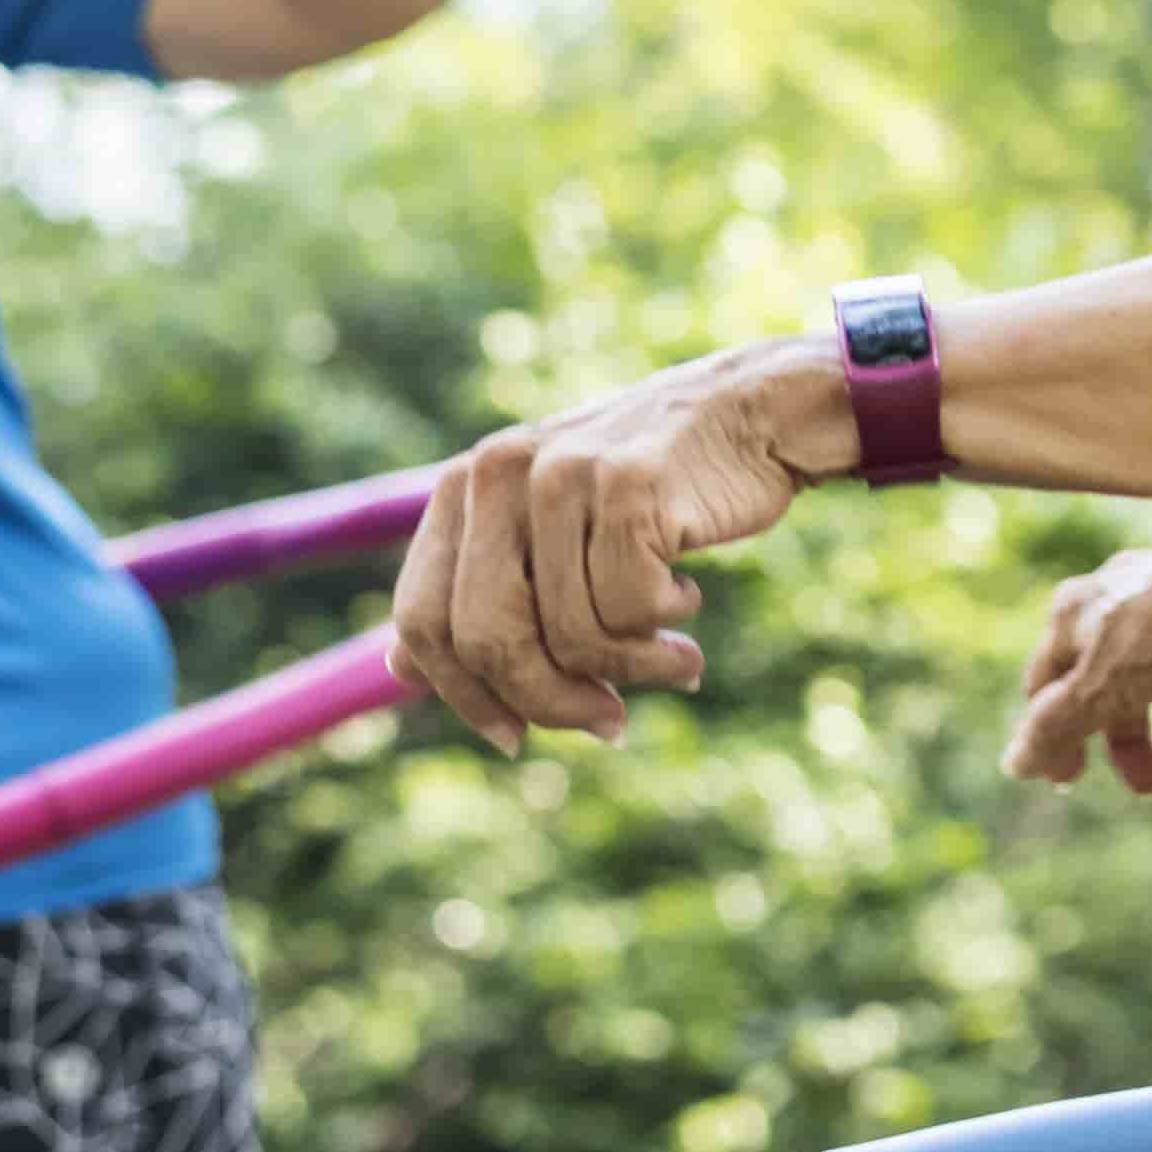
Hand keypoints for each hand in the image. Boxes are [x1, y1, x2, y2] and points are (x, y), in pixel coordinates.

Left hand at [388, 346, 839, 750]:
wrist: (750, 414)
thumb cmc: (650, 491)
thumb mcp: (549, 535)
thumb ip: (479, 594)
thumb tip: (401, 671)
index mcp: (463, 487)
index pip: (421, 618)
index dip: (463, 694)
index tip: (516, 737)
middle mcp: (497, 472)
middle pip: (489, 639)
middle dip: (552, 702)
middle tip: (610, 721)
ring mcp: (560, 472)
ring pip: (570, 635)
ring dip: (635, 669)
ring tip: (679, 659)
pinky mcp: (627, 481)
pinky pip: (631, 607)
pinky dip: (667, 627)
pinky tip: (689, 597)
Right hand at [1004, 540, 1151, 807]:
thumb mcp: (1096, 689)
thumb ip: (1056, 728)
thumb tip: (1014, 764)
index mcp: (1077, 617)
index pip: (1051, 684)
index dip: (1055, 734)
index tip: (1067, 781)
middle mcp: (1123, 607)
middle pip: (1121, 689)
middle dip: (1135, 747)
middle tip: (1146, 789)